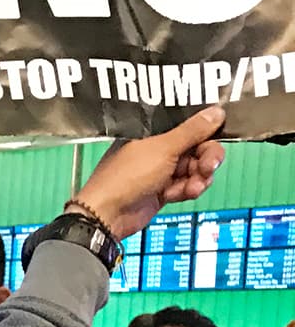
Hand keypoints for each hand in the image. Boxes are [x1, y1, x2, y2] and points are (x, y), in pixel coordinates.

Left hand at [70, 106, 225, 240]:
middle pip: (196, 148)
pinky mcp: (162, 190)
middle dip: (206, 158)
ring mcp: (159, 171)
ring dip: (198, 177)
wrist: (108, 214)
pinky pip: (186, 185)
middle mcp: (157, 149)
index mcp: (152, 132)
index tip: (218, 135)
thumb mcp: (163, 149)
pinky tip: (182, 194)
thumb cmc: (126, 177)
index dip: (205, 131)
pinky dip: (188, 190)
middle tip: (209, 167)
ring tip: (192, 186)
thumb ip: (192, 131)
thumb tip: (216, 112)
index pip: (188, 126)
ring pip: (194, 169)